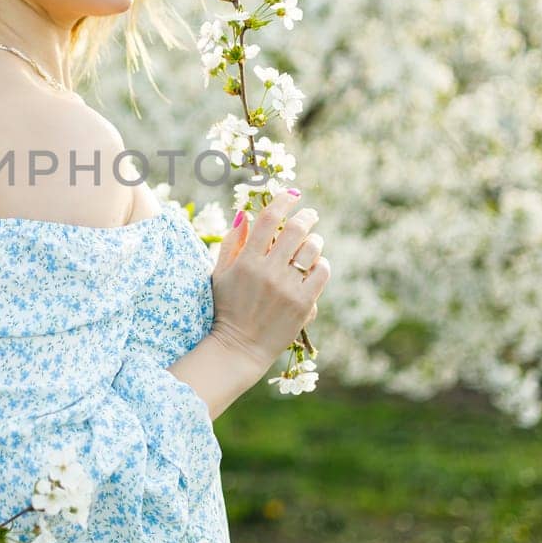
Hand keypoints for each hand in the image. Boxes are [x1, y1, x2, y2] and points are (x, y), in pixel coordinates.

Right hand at [210, 188, 329, 371]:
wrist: (239, 347)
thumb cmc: (226, 308)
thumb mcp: (219, 274)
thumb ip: (231, 243)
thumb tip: (245, 214)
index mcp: (246, 261)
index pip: (269, 219)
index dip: (282, 201)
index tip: (291, 194)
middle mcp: (268, 272)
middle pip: (295, 229)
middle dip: (306, 215)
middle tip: (310, 213)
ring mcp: (287, 288)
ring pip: (312, 249)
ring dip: (315, 239)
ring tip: (312, 241)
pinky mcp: (303, 303)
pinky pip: (322, 272)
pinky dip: (321, 263)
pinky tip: (316, 265)